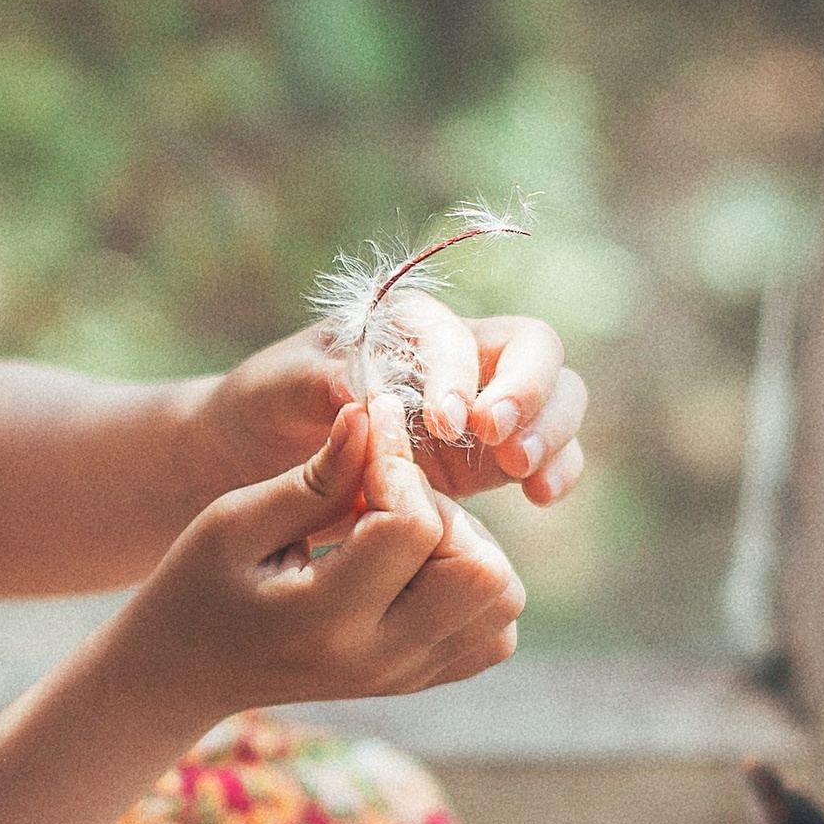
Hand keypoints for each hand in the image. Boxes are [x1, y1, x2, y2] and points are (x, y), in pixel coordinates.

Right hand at [116, 396, 524, 725]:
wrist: (188, 669)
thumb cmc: (199, 583)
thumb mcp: (235, 519)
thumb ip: (315, 476)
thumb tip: (374, 417)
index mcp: (324, 621)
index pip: (414, 529)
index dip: (400, 462)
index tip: (372, 425)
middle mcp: (380, 660)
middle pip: (482, 573)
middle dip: (443, 510)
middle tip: (384, 494)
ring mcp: (408, 678)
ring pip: (501, 600)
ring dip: (466, 546)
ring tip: (399, 529)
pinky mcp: (422, 679)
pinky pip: (494, 631)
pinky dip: (472, 585)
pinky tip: (415, 564)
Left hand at [197, 312, 586, 510]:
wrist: (264, 456)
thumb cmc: (268, 406)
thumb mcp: (276, 389)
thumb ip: (318, 384)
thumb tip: (368, 396)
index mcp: (411, 328)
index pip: (464, 335)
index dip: (464, 376)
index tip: (447, 425)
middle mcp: (461, 357)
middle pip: (536, 352)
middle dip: (531, 395)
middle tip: (503, 447)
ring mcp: (486, 406)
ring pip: (557, 398)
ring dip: (554, 432)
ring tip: (525, 476)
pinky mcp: (496, 456)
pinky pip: (551, 452)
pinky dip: (559, 468)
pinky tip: (541, 495)